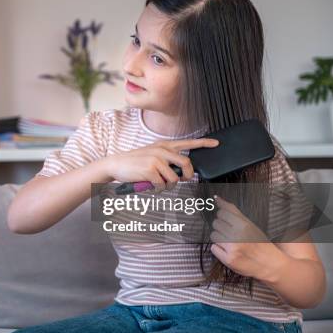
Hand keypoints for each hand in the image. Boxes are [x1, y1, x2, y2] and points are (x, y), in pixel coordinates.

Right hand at [104, 138, 218, 192]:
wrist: (116, 164)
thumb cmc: (134, 162)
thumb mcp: (151, 154)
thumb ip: (166, 158)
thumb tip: (182, 172)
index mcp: (164, 145)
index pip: (188, 142)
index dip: (203, 143)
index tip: (216, 144)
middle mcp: (162, 150)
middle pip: (186, 163)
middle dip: (188, 175)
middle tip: (183, 180)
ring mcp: (156, 160)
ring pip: (174, 178)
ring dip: (168, 186)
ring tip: (158, 185)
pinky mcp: (150, 170)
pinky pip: (163, 185)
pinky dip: (158, 189)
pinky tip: (151, 186)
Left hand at [210, 195, 287, 280]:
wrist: (269, 263)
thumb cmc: (259, 241)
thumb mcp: (249, 224)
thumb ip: (232, 210)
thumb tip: (216, 198)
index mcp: (244, 225)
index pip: (222, 213)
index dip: (224, 217)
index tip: (229, 222)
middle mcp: (237, 237)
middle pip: (216, 224)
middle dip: (221, 228)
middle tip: (231, 234)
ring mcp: (232, 249)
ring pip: (213, 236)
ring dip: (219, 239)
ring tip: (231, 243)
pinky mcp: (228, 260)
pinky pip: (213, 248)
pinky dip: (219, 249)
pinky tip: (229, 251)